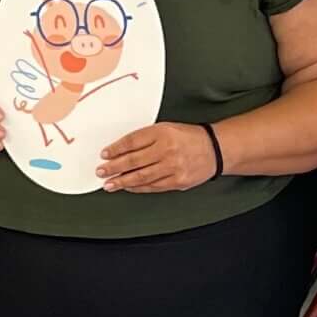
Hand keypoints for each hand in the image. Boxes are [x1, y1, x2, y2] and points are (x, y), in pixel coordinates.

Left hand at [98, 122, 218, 193]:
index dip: (115, 149)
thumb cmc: (188, 137)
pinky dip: (137, 188)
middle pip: (133, 160)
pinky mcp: (178, 181)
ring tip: (109, 184)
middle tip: (101, 172)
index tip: (104, 154)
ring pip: (141, 176)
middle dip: (114, 168)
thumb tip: (120, 150)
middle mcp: (167, 150)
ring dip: (122, 181)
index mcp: (163, 133)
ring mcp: (173, 167)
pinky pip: (152, 186)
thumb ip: (145, 138)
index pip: (132, 141)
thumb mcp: (166, 128)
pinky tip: (127, 187)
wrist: (215, 149)